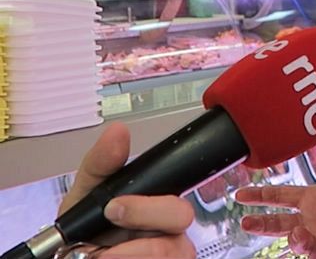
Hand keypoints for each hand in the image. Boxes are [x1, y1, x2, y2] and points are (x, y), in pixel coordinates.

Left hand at [59, 123, 195, 257]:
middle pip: (182, 216)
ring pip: (174, 250)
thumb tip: (118, 132)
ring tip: (103, 253)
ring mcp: (173, 252)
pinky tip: (110, 258)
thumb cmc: (85, 230)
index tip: (115, 205)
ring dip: (131, 253)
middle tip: (110, 224)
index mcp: (159, 203)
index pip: (180, 191)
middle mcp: (172, 229)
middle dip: (142, 218)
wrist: (70, 255)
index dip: (150, 200)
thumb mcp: (86, 194)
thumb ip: (101, 163)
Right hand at [236, 121, 315, 258]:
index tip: (241, 193)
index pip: (282, 195)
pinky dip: (310, 249)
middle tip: (245, 222)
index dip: (261, 195)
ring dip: (294, 237)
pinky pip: (314, 253)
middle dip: (261, 223)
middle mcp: (313, 219)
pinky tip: (313, 244)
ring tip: (298, 234)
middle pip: (279, 221)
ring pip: (295, 239)